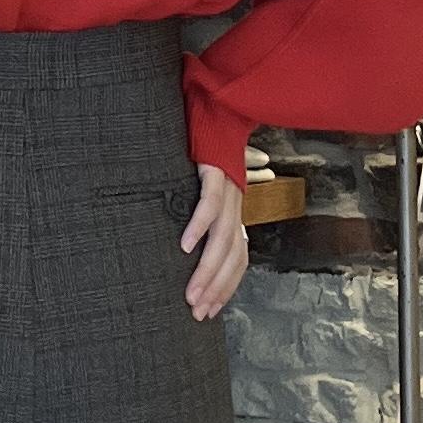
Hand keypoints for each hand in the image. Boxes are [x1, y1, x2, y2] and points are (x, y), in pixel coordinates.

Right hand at [179, 163, 248, 320]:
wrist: (218, 110)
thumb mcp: (206, 190)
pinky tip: (184, 246)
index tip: (209, 311)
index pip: (238, 260)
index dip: (225, 287)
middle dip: (215, 288)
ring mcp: (229, 191)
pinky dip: (198, 227)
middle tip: (197, 311)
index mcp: (236, 213)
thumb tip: (184, 247)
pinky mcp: (215, 172)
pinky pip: (209, 205)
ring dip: (207, 269)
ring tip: (191, 292)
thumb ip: (203, 216)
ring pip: (222, 239)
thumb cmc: (205, 153)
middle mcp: (237, 207)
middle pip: (232, 257)